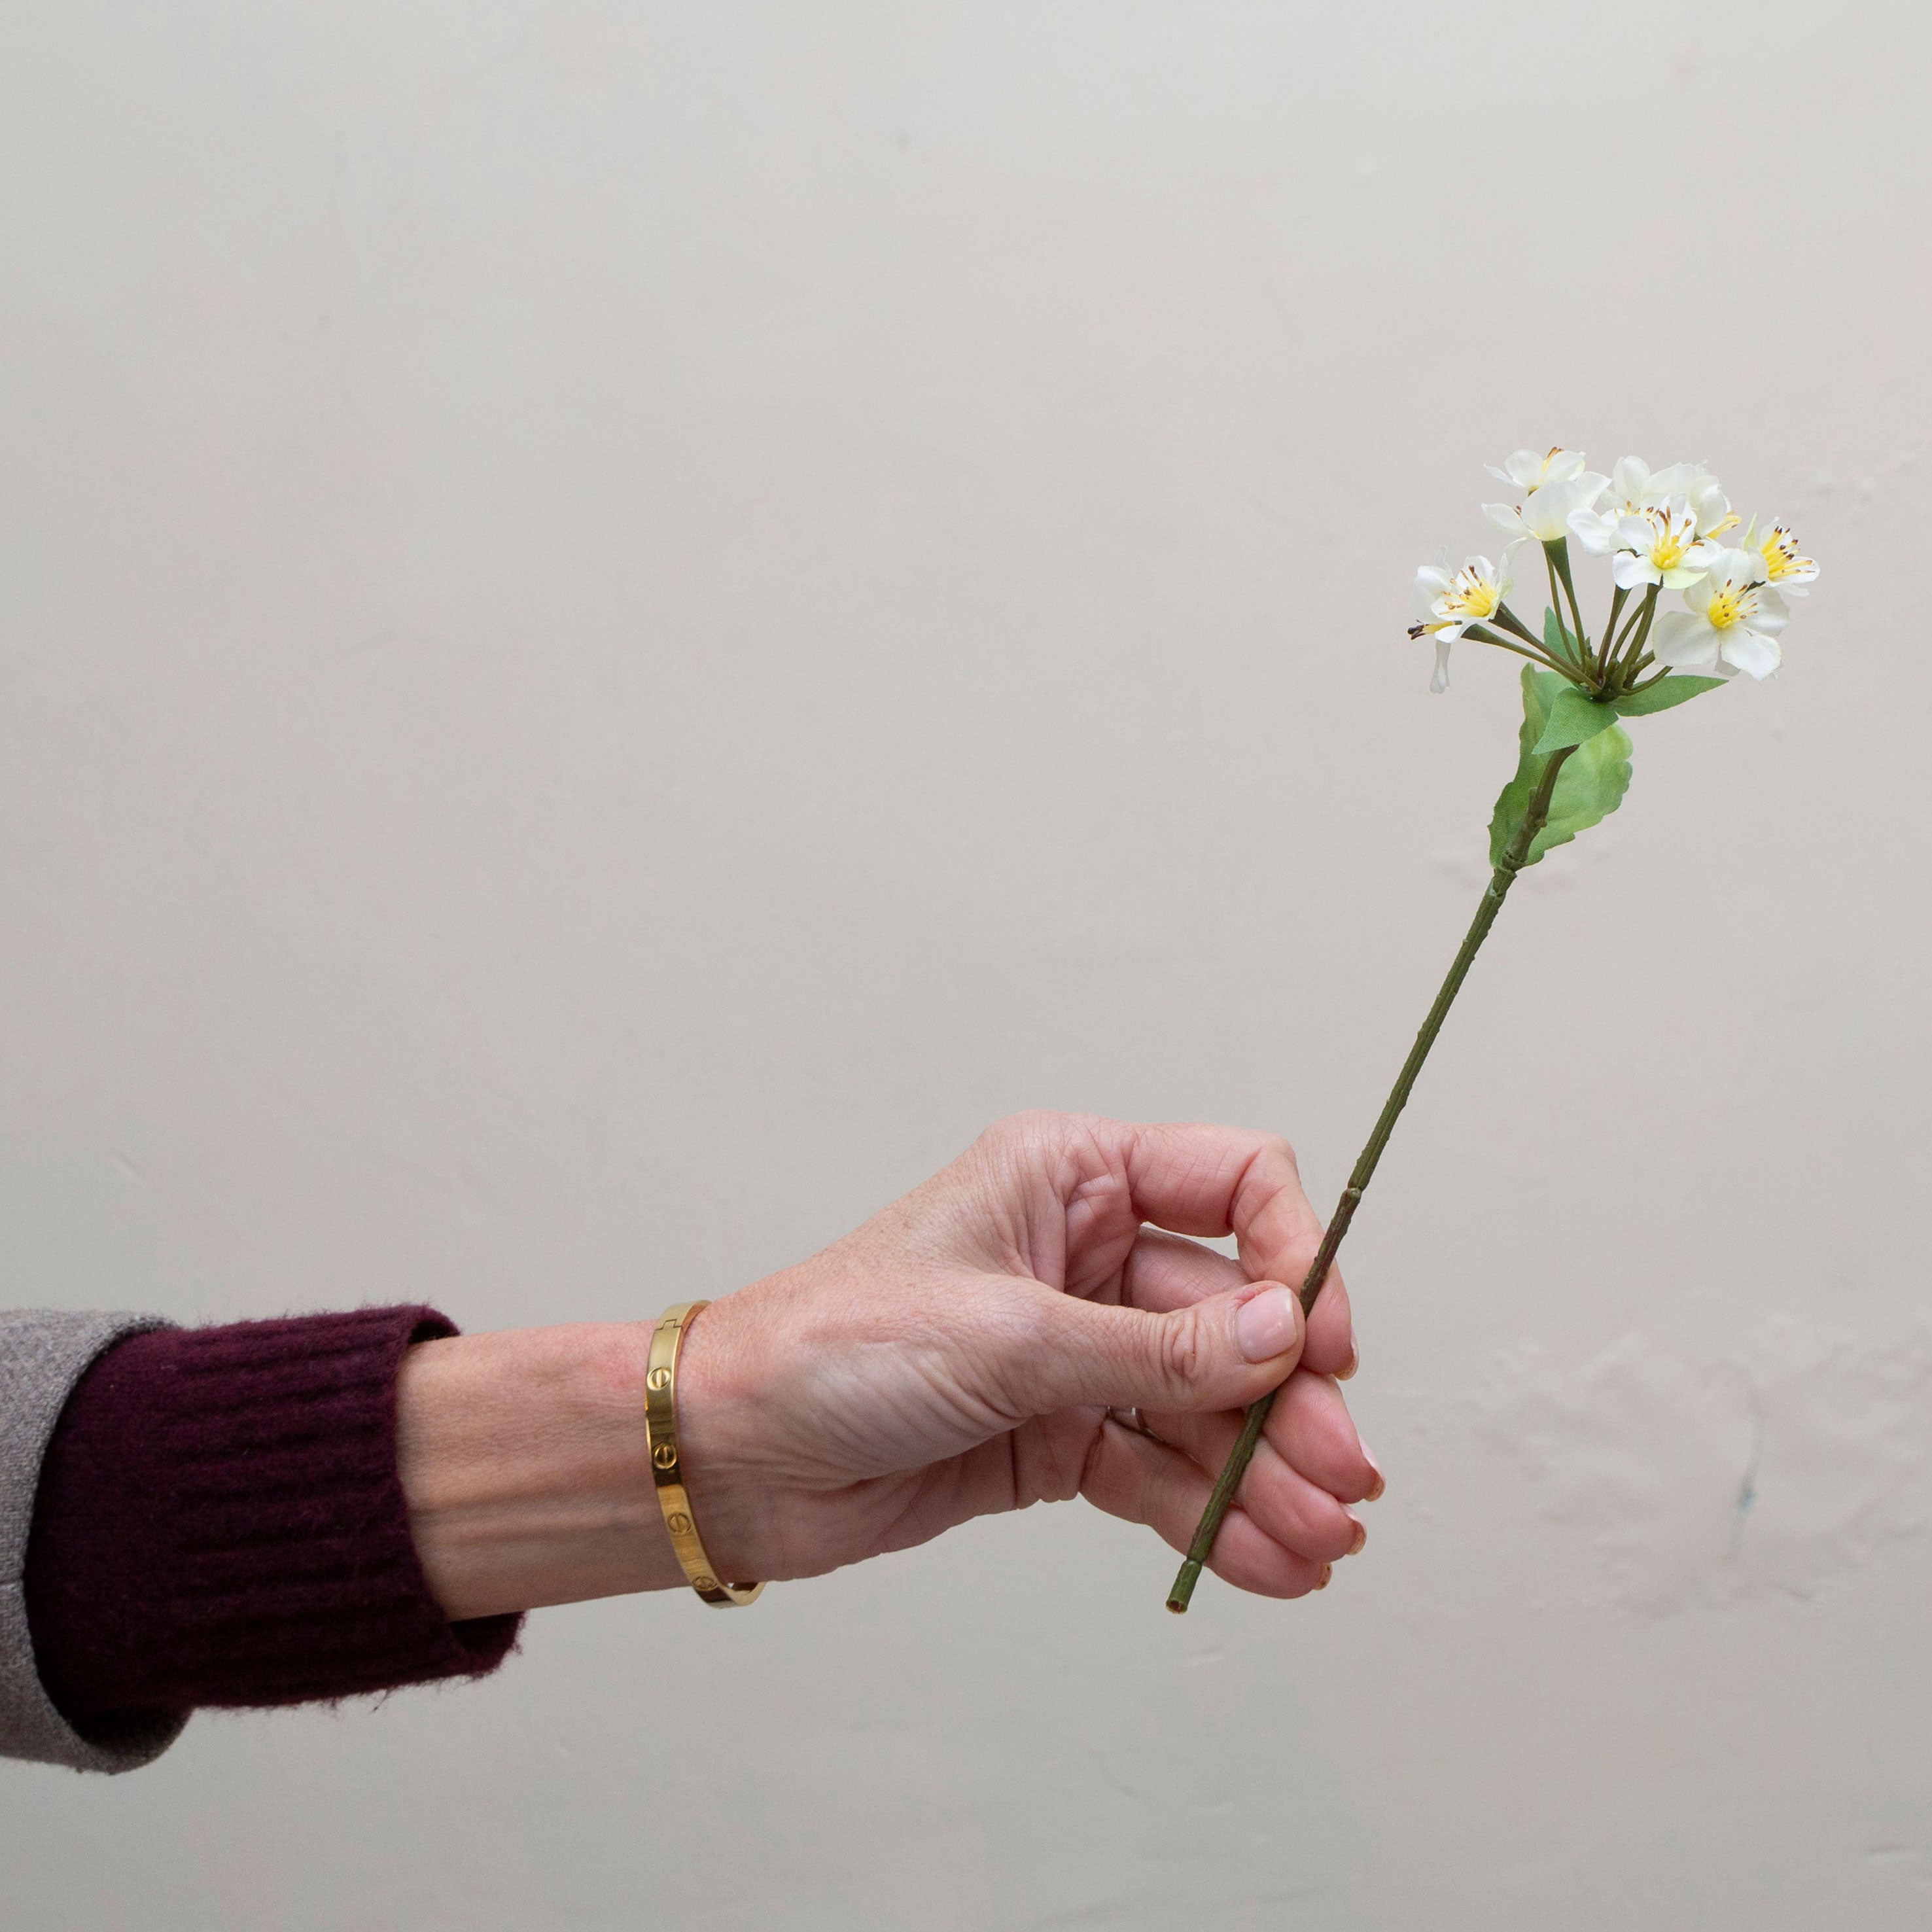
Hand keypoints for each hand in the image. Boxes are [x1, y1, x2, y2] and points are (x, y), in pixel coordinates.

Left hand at [679, 1111, 1376, 1599]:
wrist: (738, 1453)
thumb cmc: (838, 1346)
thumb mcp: (1009, 1337)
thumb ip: (1155, 1348)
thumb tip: (1281, 1335)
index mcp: (1070, 1177)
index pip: (1231, 1182)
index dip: (1292, 1253)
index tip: (1319, 1340)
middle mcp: (1087, 1253)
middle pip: (1233, 1314)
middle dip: (1289, 1397)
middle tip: (1344, 1475)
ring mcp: (1078, 1349)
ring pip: (1205, 1405)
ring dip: (1264, 1473)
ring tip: (1321, 1540)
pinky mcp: (1062, 1434)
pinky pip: (1161, 1469)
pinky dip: (1213, 1515)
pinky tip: (1270, 1561)